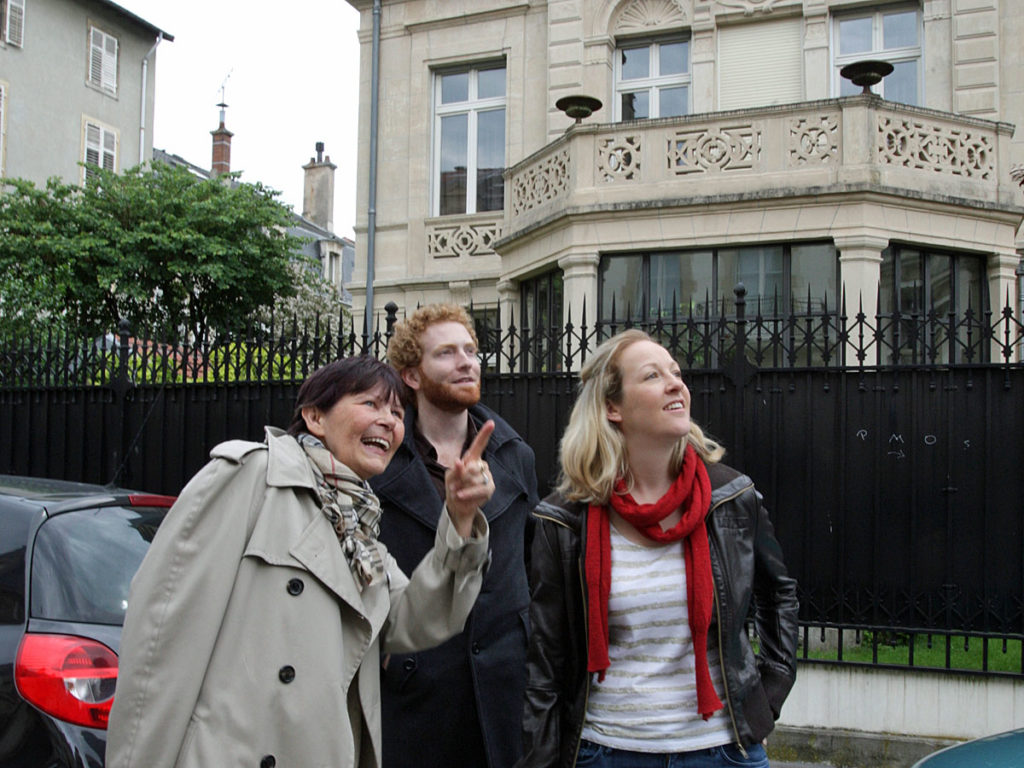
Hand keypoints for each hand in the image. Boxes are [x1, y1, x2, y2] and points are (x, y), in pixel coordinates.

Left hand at [444, 420, 494, 536]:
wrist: (458, 505)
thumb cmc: (454, 487)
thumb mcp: (449, 476)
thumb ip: (455, 470)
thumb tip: (459, 462)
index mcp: (472, 458)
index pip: (479, 444)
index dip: (485, 433)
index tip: (491, 423)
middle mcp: (481, 465)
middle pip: (472, 467)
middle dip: (461, 477)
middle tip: (454, 485)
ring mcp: (487, 476)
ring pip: (475, 479)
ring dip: (462, 487)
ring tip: (457, 492)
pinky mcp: (490, 488)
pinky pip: (479, 489)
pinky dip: (468, 494)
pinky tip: (461, 496)